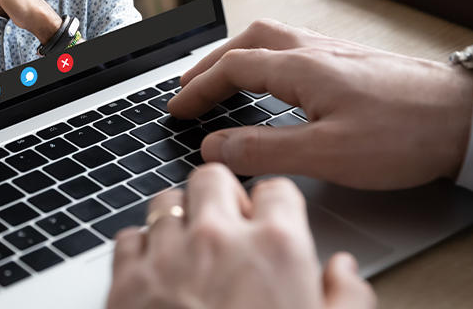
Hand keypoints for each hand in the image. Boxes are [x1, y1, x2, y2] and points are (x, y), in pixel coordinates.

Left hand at [107, 164, 374, 308]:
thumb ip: (347, 297)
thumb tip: (343, 269)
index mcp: (275, 248)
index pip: (277, 189)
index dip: (277, 205)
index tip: (275, 221)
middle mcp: (217, 239)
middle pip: (213, 176)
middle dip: (222, 196)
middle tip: (229, 227)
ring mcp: (166, 256)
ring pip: (165, 201)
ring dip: (179, 219)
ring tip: (191, 253)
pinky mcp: (125, 281)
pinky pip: (128, 237)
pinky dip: (141, 250)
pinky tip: (158, 276)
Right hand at [168, 19, 472, 188]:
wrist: (467, 116)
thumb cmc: (404, 133)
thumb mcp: (327, 153)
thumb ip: (265, 149)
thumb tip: (215, 145)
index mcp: (300, 67)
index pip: (231, 67)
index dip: (198, 89)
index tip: (177, 109)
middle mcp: (314, 49)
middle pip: (247, 40)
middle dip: (211, 62)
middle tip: (189, 86)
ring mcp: (335, 51)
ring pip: (271, 38)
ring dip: (238, 54)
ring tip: (222, 77)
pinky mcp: (353, 61)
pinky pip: (293, 46)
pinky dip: (266, 56)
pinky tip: (276, 77)